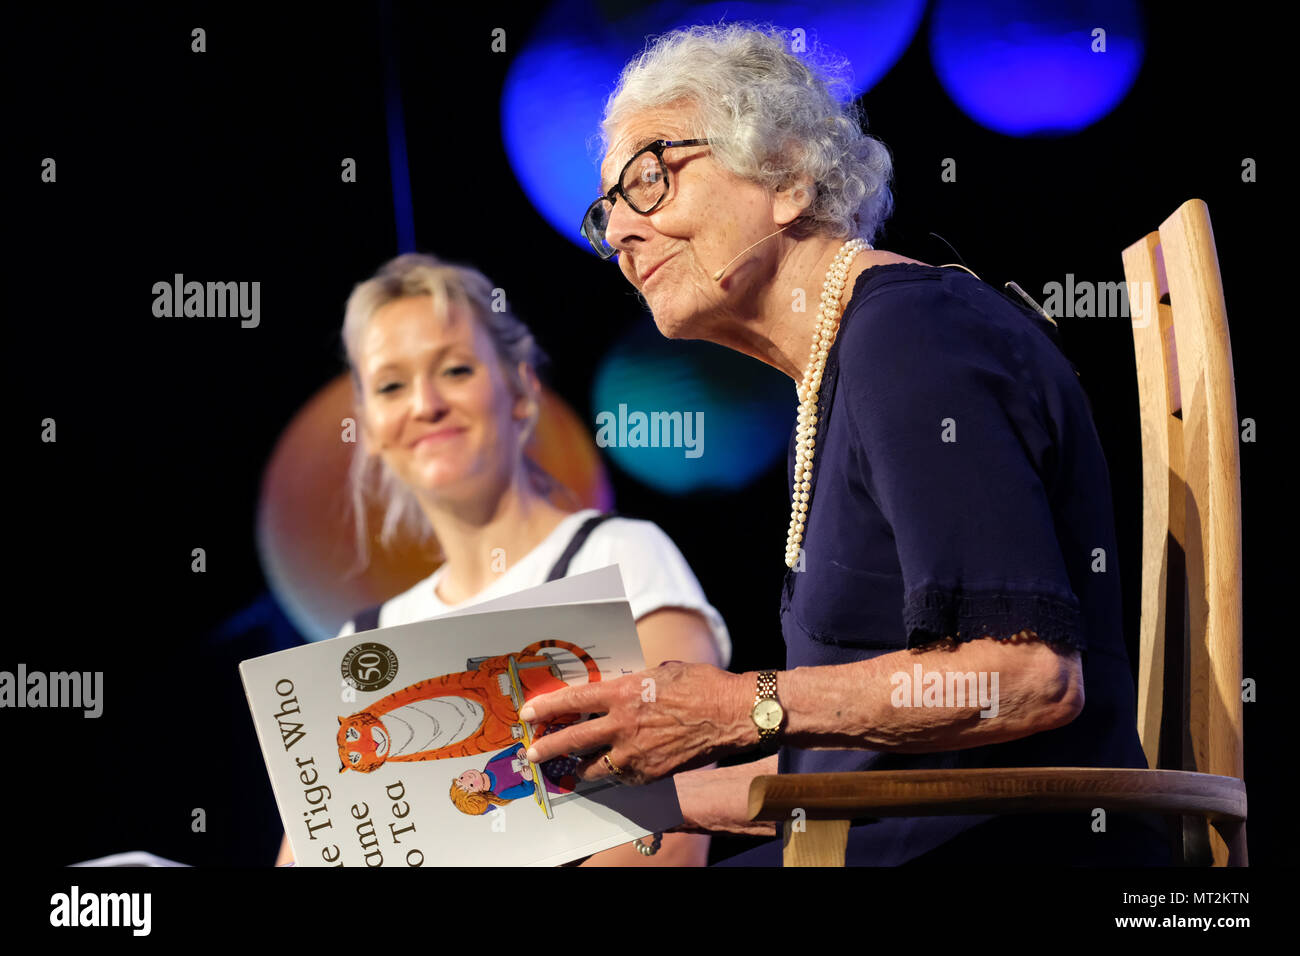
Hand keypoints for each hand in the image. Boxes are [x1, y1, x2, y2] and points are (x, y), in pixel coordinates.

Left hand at [517, 661, 752, 784]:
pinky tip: (610, 769)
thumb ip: (632, 684)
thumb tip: (616, 691)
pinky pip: (621, 776)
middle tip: (532, 752)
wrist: (731, 713)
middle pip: (573, 740)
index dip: (547, 708)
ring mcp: (635, 753)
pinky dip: (613, 773)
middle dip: (548, 747)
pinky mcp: (650, 773)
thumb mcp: (658, 673)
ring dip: (578, 767)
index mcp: (623, 693)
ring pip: (593, 766)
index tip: (529, 714)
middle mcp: (623, 724)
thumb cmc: (700, 685)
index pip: (574, 701)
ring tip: (568, 767)